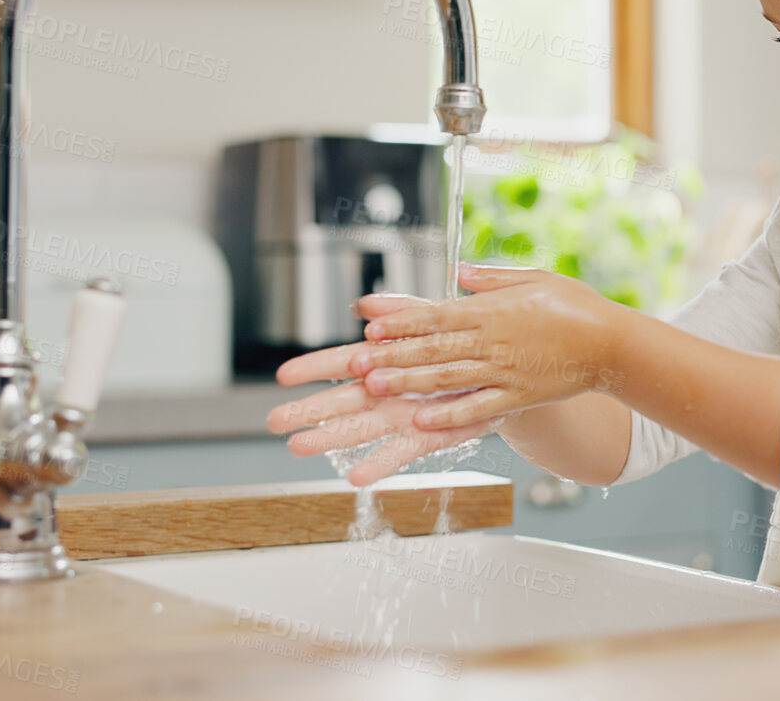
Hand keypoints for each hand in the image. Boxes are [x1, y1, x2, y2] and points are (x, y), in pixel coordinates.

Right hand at [268, 292, 499, 486]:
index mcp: (385, 361)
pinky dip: (379, 464)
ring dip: (330, 439)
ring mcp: (402, 417)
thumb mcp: (433, 319)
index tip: (283, 375)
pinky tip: (356, 476)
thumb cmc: (463, 347)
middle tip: (275, 420)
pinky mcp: (426, 437)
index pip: (341, 362)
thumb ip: (401, 313)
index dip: (312, 368)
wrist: (504, 375)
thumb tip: (366, 304)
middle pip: (340, 401)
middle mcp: (387, 392)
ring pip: (360, 430)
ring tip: (299, 446)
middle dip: (307, 410)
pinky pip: (400, 453)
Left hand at [348, 263, 634, 429]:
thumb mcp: (535, 278)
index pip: (437, 316)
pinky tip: (420, 423)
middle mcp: (493, 341)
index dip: (402, 323)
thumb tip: (458, 271)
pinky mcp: (518, 396)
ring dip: (408, 384)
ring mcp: (505, 372)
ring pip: (448, 379)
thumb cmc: (575, 306)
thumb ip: (492, 278)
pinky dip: (448, 416)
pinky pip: (477, 409)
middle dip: (392, 355)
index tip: (371, 327)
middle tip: (355, 362)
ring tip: (375, 389)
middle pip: (434, 349)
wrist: (612, 343)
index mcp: (492, 310)